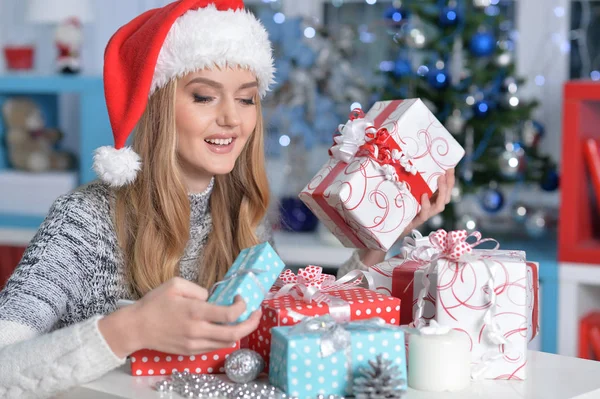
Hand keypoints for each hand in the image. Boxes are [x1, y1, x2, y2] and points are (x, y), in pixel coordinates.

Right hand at [99, 277, 260, 357]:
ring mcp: (194, 344)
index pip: (229, 314)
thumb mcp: (175, 285)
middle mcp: (197, 330)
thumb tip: (212, 298)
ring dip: (240, 332)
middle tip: (257, 313)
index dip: (243, 307)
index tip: (242, 299)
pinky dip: (225, 339)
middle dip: (251, 323)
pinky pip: (215, 348)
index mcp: (195, 312)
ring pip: (227, 343)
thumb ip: (198, 289)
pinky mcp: (190, 352)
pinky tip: (227, 328)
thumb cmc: (154, 304)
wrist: (136, 328)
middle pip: (234, 333)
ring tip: (245, 320)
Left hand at [357, 168, 455, 267]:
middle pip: (445, 197)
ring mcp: (422, 215)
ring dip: (442, 192)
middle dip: (448, 184)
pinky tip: (424, 196)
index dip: (449, 179)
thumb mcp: (401, 192)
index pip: (444, 189)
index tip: (450, 166)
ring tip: (439, 179)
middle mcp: (428, 207)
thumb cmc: (392, 208)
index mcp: (428, 199)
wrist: (382, 229)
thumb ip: (407, 182)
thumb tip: (405, 161)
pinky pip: (424, 215)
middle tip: (446, 172)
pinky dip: (426, 205)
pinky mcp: (414, 221)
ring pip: (439, 206)